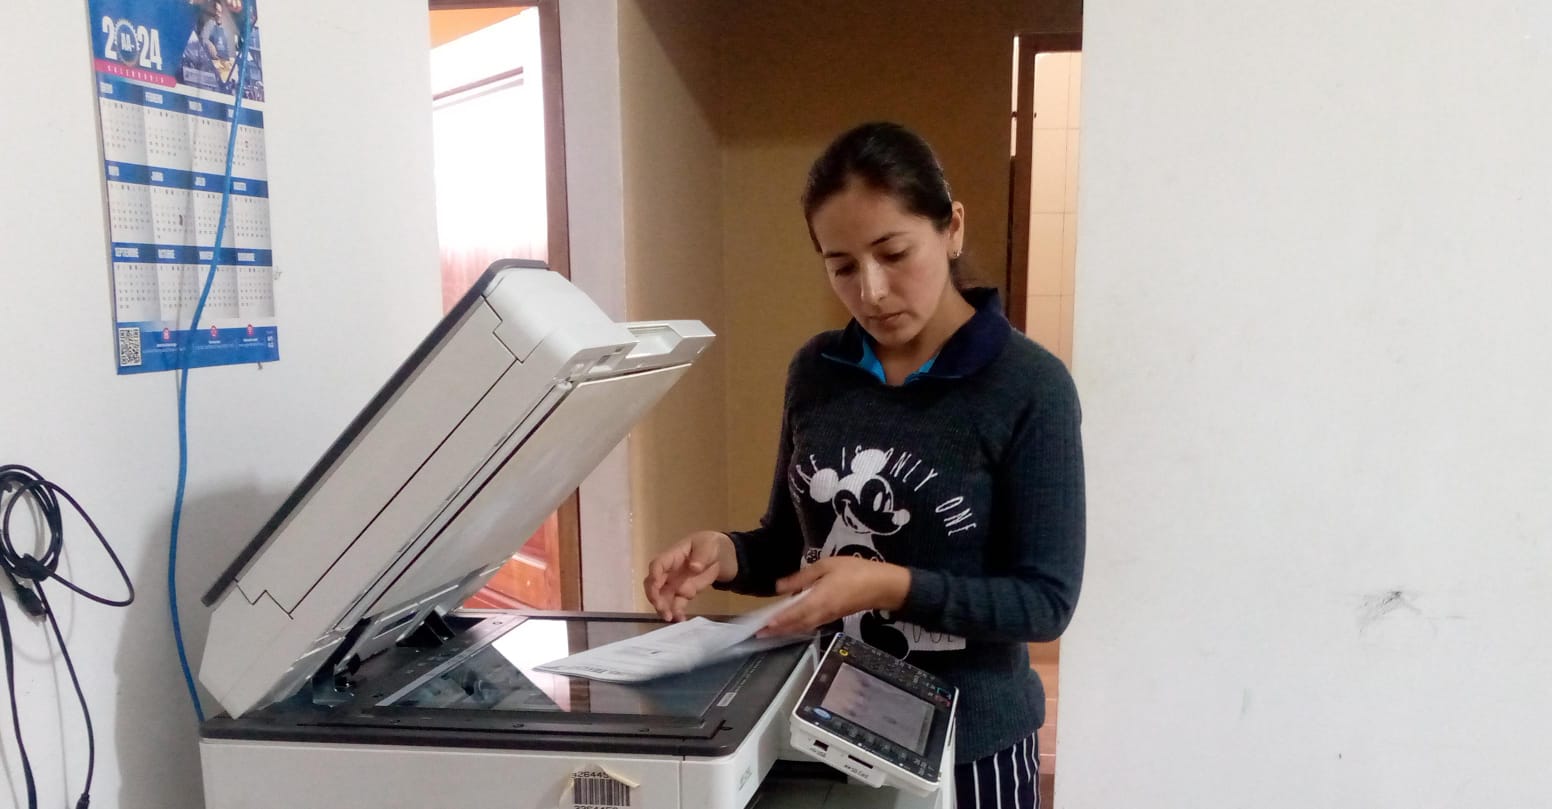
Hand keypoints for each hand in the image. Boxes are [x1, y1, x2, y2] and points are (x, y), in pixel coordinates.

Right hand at [643, 531, 736, 621]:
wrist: (719, 556)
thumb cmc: (709, 545)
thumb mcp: (708, 545)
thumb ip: (701, 556)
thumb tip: (694, 567)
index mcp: (673, 556)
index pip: (657, 565)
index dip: (654, 575)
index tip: (655, 587)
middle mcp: (669, 572)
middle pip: (654, 584)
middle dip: (654, 597)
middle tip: (662, 608)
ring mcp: (675, 584)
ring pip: (662, 597)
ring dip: (663, 608)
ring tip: (671, 618)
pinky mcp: (683, 594)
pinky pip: (676, 605)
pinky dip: (676, 613)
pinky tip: (681, 619)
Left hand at [758, 557, 910, 637]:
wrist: (882, 586)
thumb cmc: (855, 571)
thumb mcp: (826, 566)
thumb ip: (802, 577)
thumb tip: (780, 587)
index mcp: (818, 599)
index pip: (793, 613)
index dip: (777, 621)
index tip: (762, 626)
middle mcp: (821, 612)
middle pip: (796, 625)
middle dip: (778, 630)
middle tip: (760, 634)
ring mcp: (828, 617)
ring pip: (803, 627)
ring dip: (787, 630)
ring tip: (772, 632)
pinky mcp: (834, 617)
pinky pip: (812, 624)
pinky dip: (799, 626)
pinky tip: (793, 623)